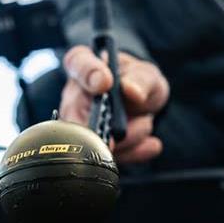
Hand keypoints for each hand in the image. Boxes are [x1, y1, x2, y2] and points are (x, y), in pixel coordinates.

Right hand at [60, 45, 169, 163]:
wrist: (142, 103)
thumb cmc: (136, 82)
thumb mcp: (146, 75)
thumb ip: (141, 80)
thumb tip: (132, 90)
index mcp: (83, 65)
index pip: (78, 64)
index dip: (89, 74)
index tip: (105, 82)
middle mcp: (74, 96)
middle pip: (82, 118)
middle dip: (115, 126)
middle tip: (140, 120)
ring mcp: (77, 124)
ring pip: (97, 141)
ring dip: (130, 137)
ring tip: (142, 122)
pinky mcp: (89, 147)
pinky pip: (110, 158)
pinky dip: (134, 153)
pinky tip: (149, 144)